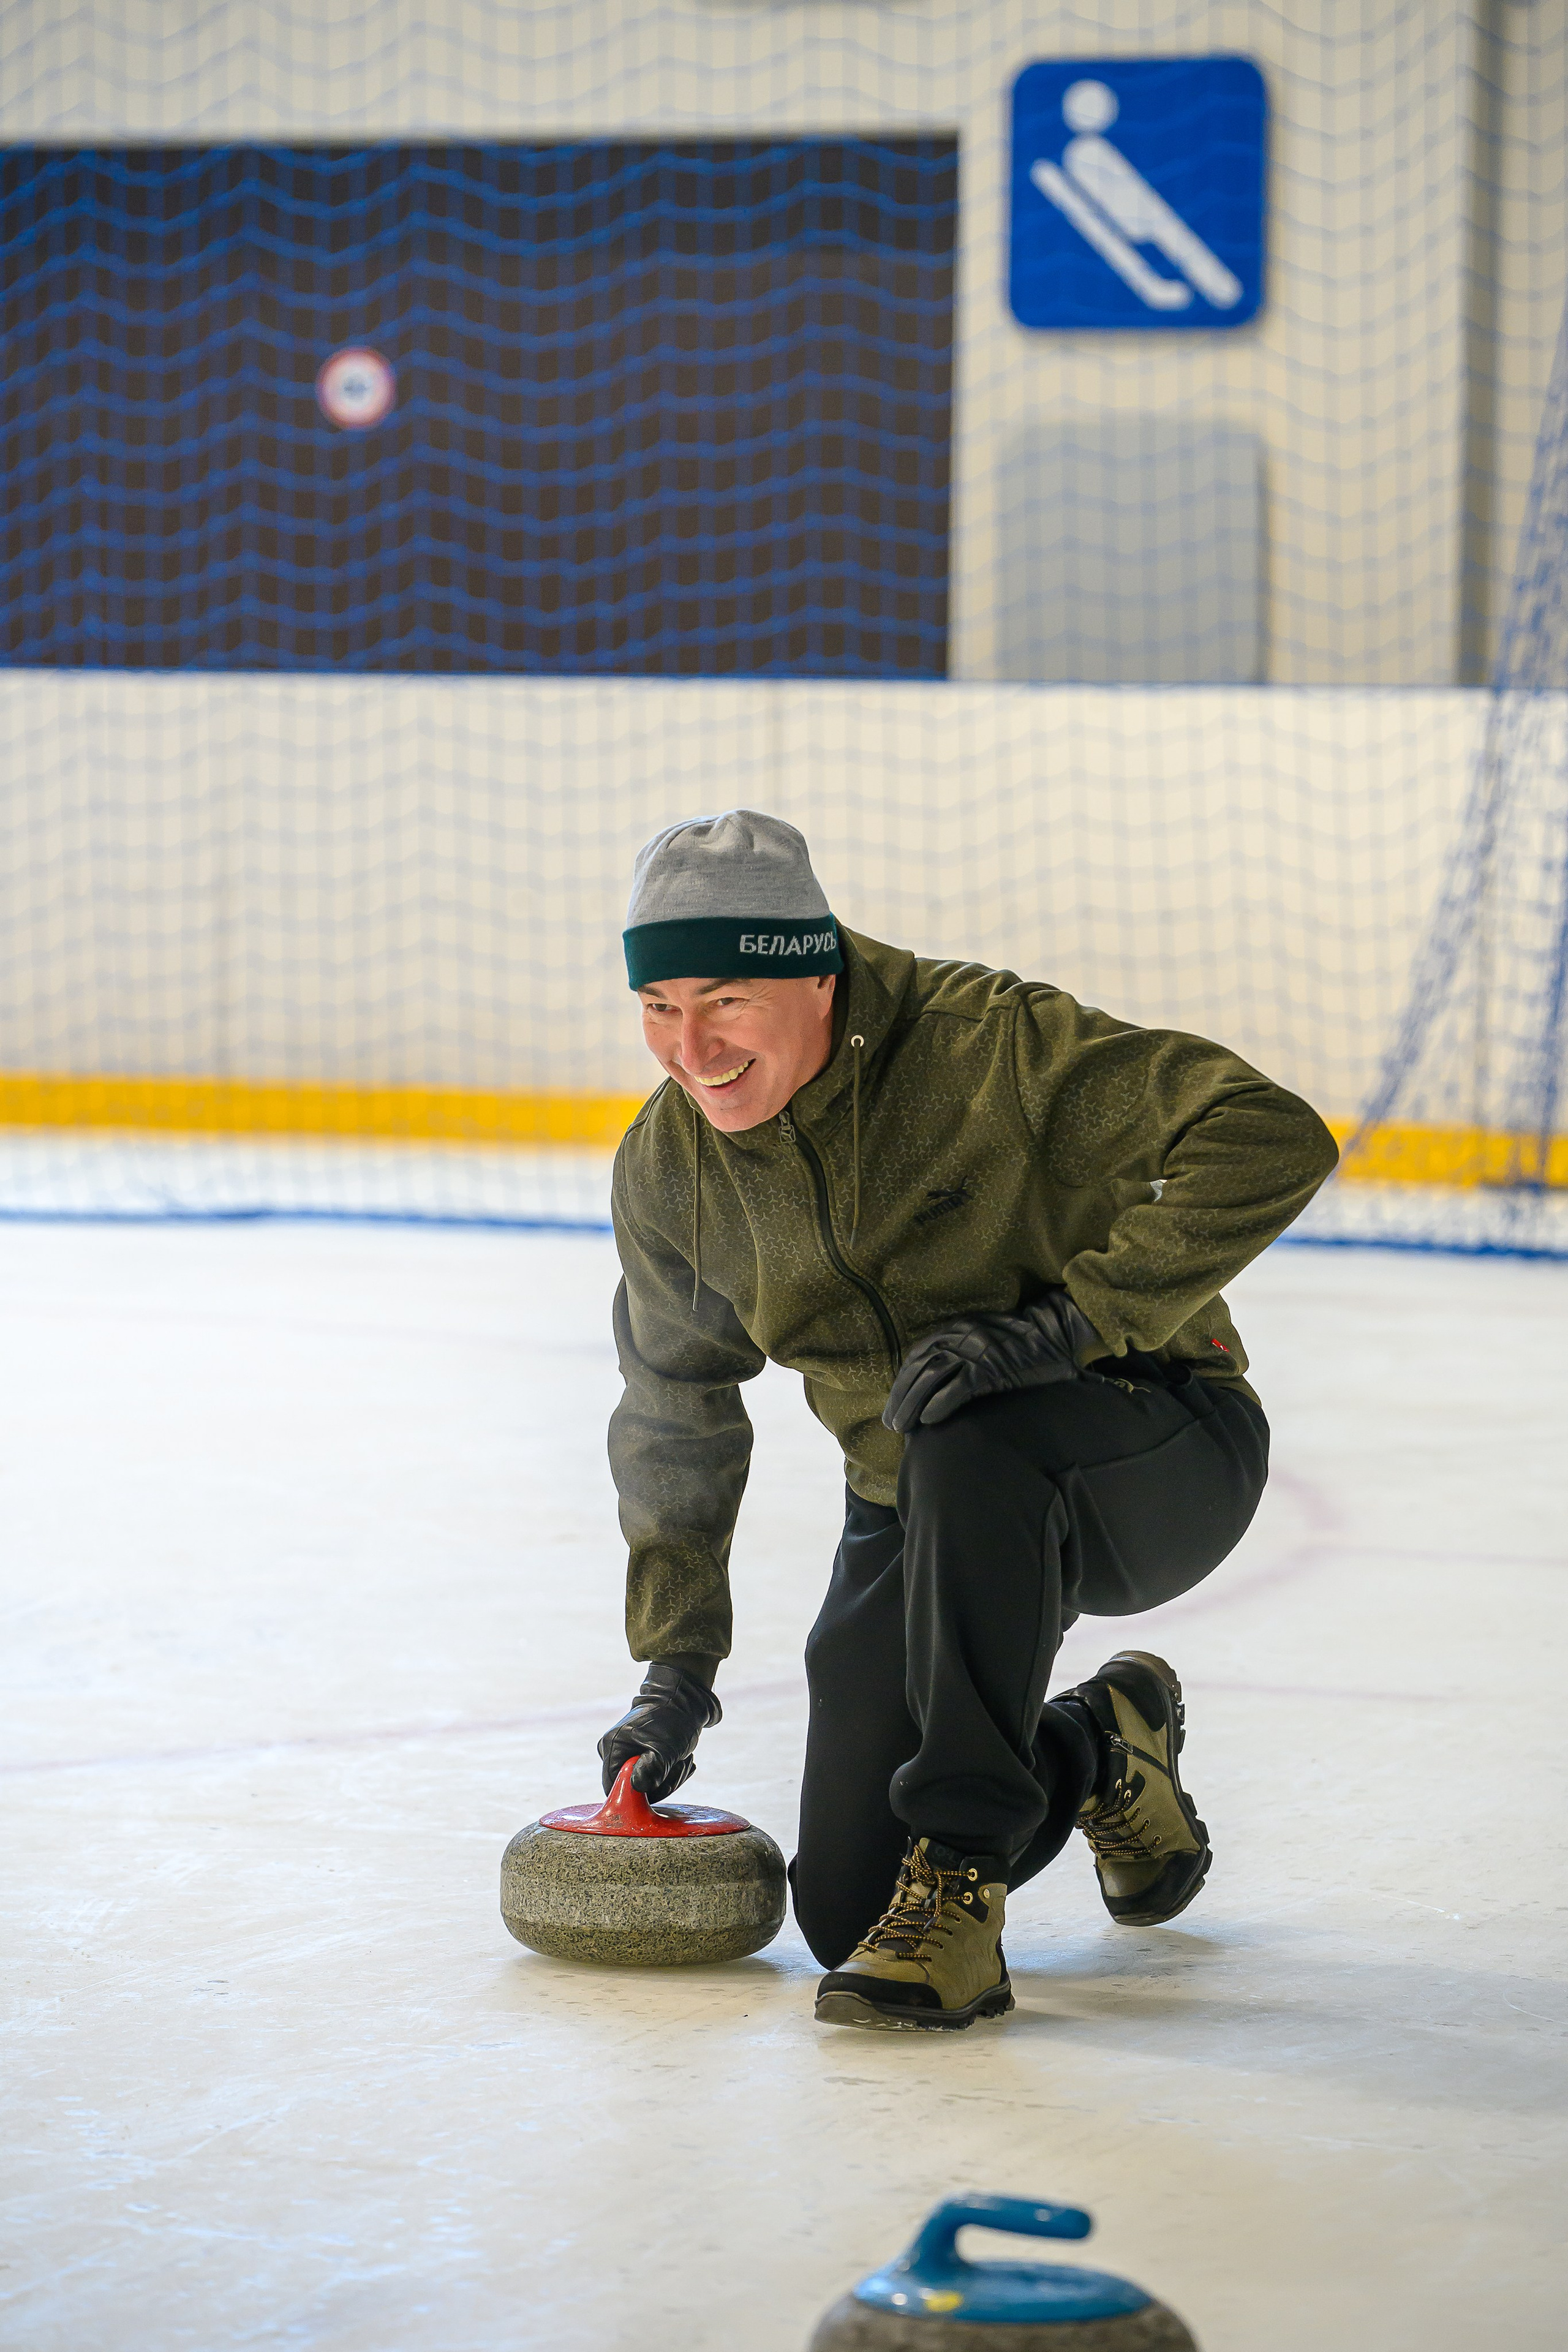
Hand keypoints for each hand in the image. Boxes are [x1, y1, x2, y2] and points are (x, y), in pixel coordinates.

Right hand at [598, 1662, 722, 1800]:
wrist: (685, 1698)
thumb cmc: (673, 1720)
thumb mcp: (666, 1749)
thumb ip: (651, 1771)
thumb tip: (637, 1789)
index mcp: (612, 1746)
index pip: (613, 1788)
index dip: (636, 1793)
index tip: (660, 1779)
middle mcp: (614, 1750)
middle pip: (631, 1787)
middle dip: (660, 1783)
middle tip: (679, 1765)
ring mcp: (626, 1751)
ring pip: (646, 1783)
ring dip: (669, 1776)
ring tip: (683, 1759)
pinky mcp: (639, 1753)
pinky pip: (652, 1775)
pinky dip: (669, 1771)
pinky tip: (681, 1759)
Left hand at [883, 1290, 1103, 1434]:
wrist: (1055, 1333)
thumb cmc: (1021, 1343)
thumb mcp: (982, 1338)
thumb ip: (959, 1353)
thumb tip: (933, 1385)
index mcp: (955, 1328)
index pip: (917, 1356)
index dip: (901, 1382)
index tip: (893, 1405)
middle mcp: (960, 1335)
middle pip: (918, 1367)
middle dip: (900, 1397)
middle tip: (891, 1423)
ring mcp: (975, 1350)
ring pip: (931, 1377)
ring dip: (912, 1404)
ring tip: (902, 1427)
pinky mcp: (992, 1367)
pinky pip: (959, 1387)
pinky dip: (940, 1404)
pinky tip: (929, 1421)